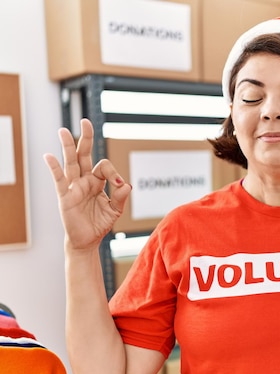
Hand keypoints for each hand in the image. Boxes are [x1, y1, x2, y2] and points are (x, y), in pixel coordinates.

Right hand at [43, 119, 130, 250]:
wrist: (87, 240)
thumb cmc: (100, 223)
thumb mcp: (115, 210)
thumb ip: (120, 197)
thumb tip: (126, 184)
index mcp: (97, 181)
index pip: (104, 166)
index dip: (113, 173)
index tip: (119, 184)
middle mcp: (84, 180)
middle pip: (83, 155)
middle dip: (85, 138)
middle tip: (86, 122)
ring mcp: (73, 187)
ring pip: (70, 163)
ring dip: (68, 147)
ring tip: (63, 131)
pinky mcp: (65, 197)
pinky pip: (59, 180)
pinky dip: (54, 168)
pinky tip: (49, 157)